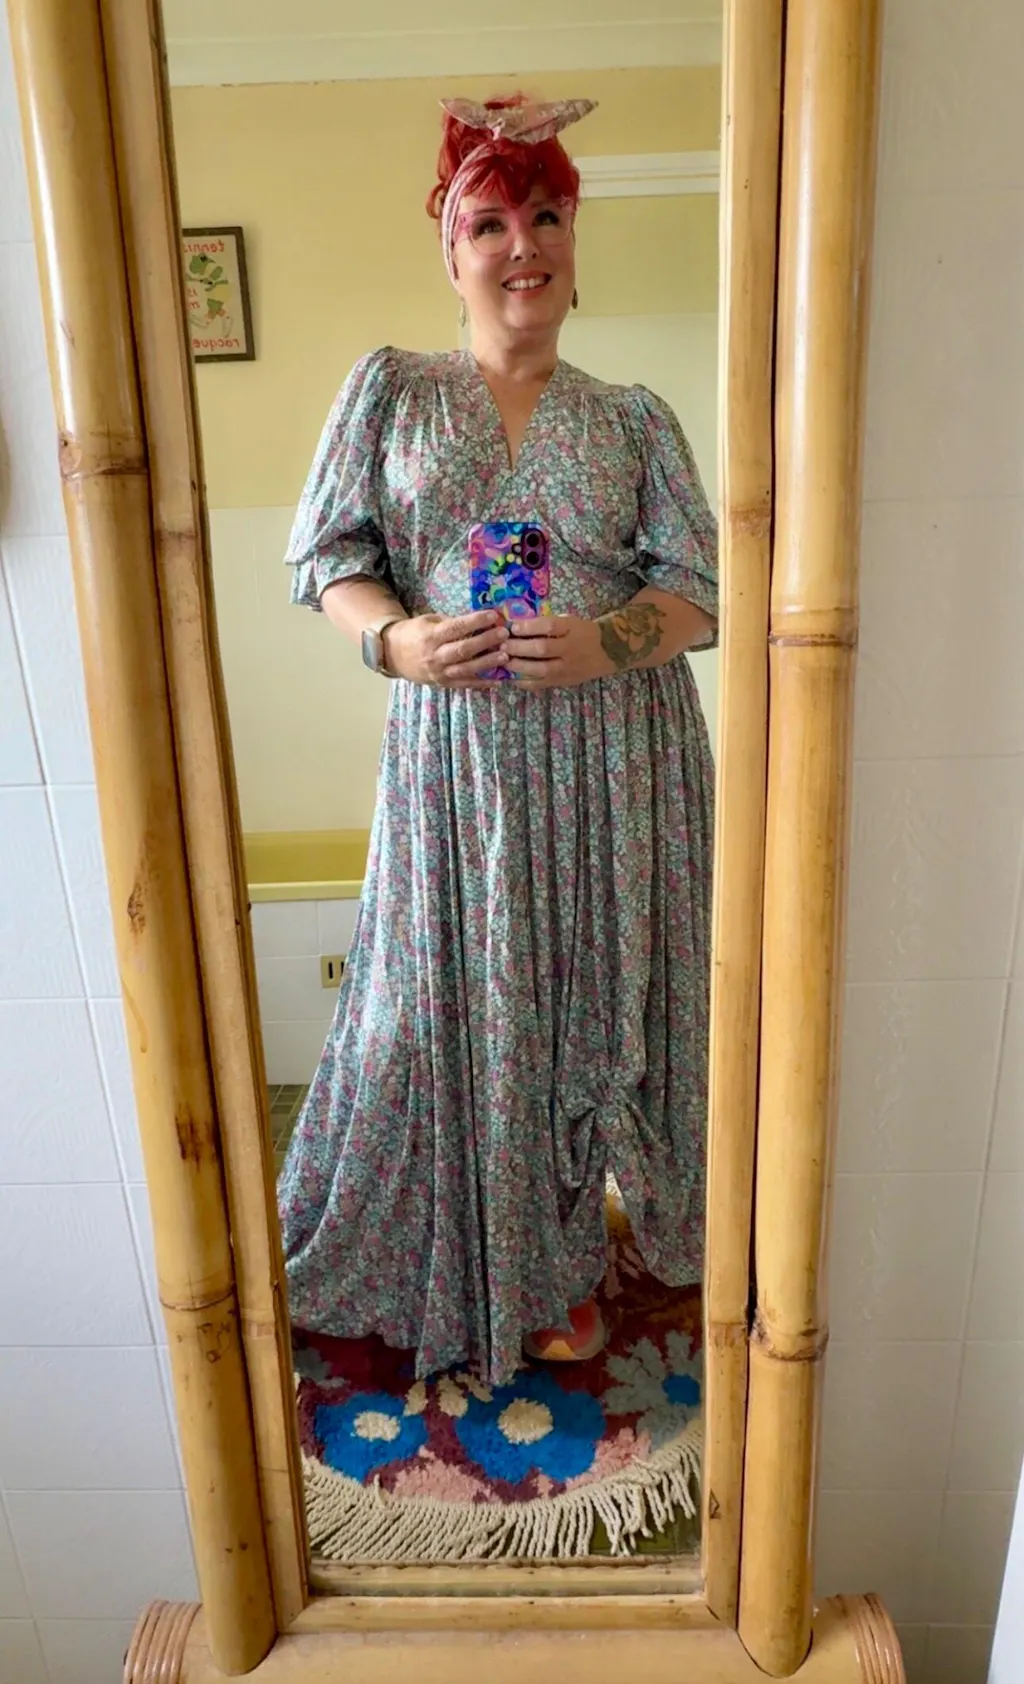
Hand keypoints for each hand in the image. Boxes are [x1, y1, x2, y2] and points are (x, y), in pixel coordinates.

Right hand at [385, 611, 509, 686]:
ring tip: (505, 656)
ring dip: (487, 663)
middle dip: (486, 642)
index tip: (493, 615)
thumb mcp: (429, 621)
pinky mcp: (442, 684)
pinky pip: (464, 684)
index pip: (456, 627)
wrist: (393, 654)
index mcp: (431, 636)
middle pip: (463, 649)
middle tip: (504, 634)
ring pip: (466, 669)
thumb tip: (479, 620)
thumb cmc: (414, 633)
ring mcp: (438, 672)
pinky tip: (498, 680)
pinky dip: (481, 683)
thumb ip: (452, 623)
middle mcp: (434, 655)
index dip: (476, 621)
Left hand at [504, 615, 607, 688]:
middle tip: (502, 644)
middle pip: (542, 649)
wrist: (605, 652)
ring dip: (518, 665)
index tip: (513, 626)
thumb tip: (516, 624)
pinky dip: (523, 682)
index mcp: (571, 629)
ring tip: (503, 660)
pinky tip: (510, 677)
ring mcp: (565, 667)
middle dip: (519, 647)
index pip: (549, 626)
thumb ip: (547, 623)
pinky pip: (540, 684)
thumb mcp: (569, 620)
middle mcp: (569, 649)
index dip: (529, 627)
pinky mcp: (561, 681)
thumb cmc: (581, 632)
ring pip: (540, 669)